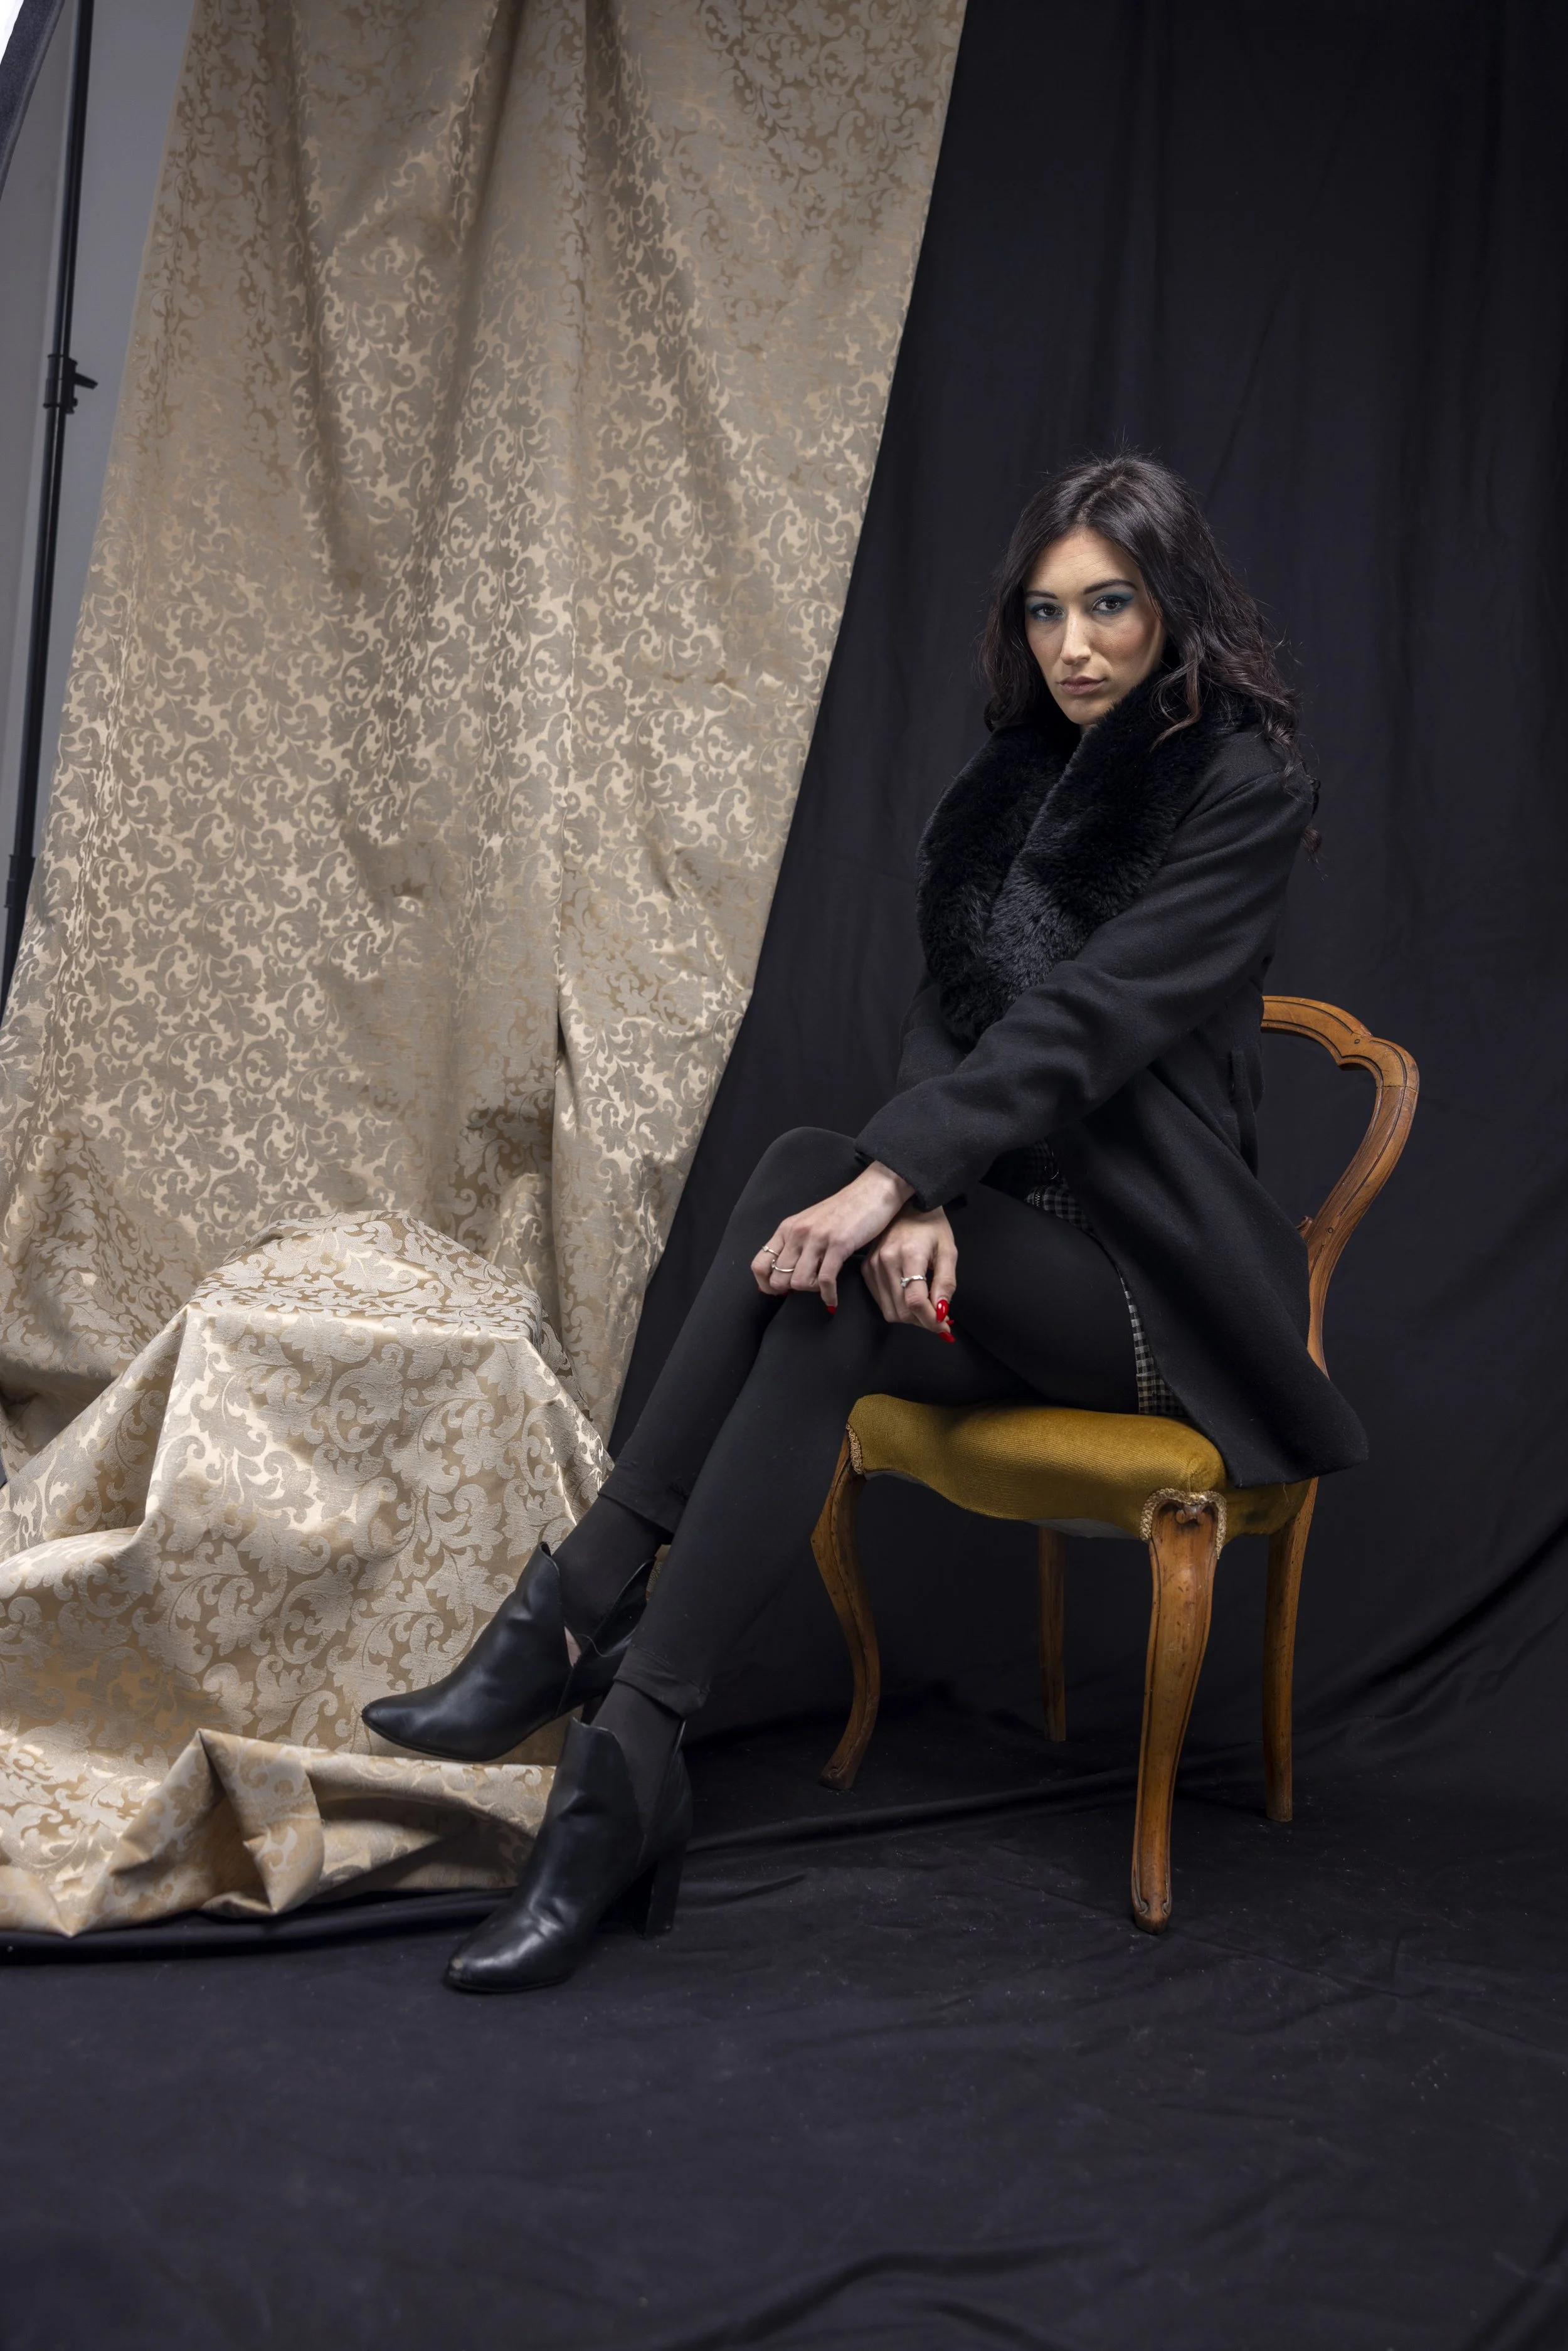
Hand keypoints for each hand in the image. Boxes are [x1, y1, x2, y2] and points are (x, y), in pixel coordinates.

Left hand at [751, 1162, 913, 1311]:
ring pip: (799, 1282)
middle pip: (778, 1278)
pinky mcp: (838, 1244)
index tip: (781, 1291)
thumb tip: (784, 1273)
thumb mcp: (810, 1224)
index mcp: (787, 1228)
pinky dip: (828, 1295)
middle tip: (808, 1286)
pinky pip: (824, 1280)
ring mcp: (817, 1238)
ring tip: (823, 1286)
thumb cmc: (843, 1211)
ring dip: (811, 1290)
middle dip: (792, 1289)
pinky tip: (833, 1299)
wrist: (871, 1192)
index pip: (760, 1264)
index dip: (766, 1284)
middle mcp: (797, 1233)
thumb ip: (796, 1244)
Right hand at [862, 1205, 956, 1338]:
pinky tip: (909, 1296)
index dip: (930, 1320)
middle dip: (922, 1320)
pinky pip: (880, 1301)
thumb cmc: (931, 1225)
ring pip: (889, 1311)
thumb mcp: (948, 1251)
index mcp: (909, 1254)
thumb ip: (946, 1284)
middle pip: (901, 1311)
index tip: (943, 1326)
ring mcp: (872, 1265)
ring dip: (910, 1316)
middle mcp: (886, 1261)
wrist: (906, 1204)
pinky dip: (897, 1306)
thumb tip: (940, 1312)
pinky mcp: (866, 1268)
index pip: (915, 1301)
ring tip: (925, 1306)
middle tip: (937, 1316)